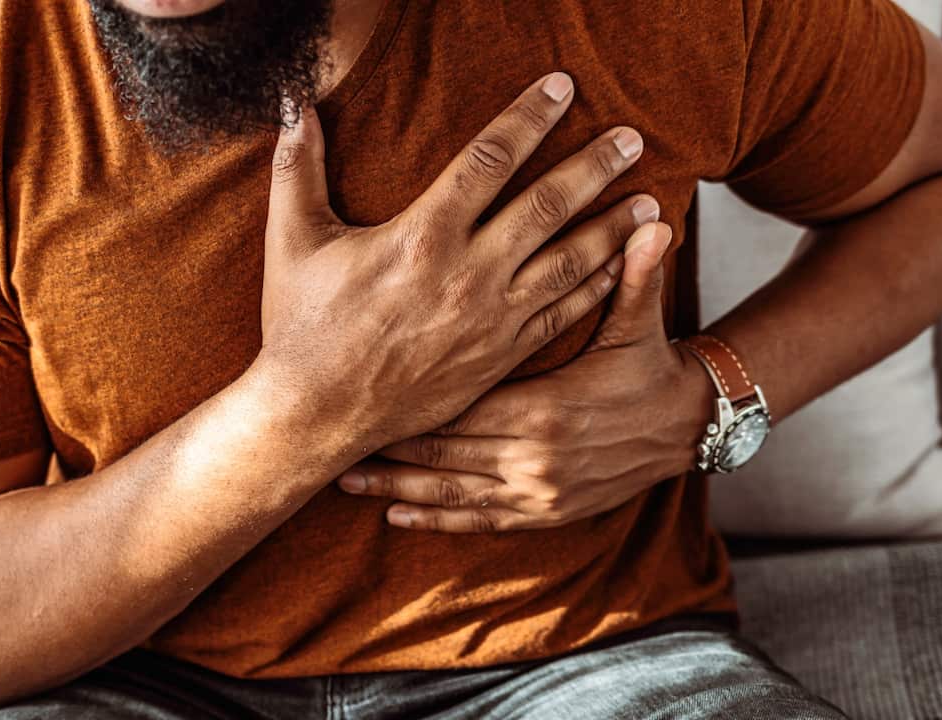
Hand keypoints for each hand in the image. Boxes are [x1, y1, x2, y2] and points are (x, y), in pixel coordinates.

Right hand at [257, 73, 654, 450]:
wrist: (317, 415)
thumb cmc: (301, 328)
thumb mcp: (292, 242)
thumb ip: (298, 169)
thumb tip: (295, 106)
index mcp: (422, 235)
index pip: (488, 159)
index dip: (528, 117)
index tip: (561, 88)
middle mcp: (467, 273)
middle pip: (547, 204)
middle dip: (594, 166)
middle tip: (632, 138)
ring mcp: (490, 319)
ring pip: (567, 262)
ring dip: (611, 228)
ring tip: (648, 202)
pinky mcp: (499, 356)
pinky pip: (560, 315)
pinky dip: (593, 288)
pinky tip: (618, 268)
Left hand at [335, 212, 715, 531]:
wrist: (689, 428)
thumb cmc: (652, 367)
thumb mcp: (639, 323)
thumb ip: (633, 275)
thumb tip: (651, 220)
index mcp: (543, 408)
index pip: (457, 401)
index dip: (406, 400)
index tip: (360, 389)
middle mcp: (533, 457)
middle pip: (441, 449)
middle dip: (387, 444)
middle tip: (331, 435)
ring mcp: (538, 492)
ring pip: (451, 490)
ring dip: (397, 487)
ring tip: (346, 481)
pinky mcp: (546, 514)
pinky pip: (480, 520)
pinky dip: (437, 517)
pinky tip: (397, 515)